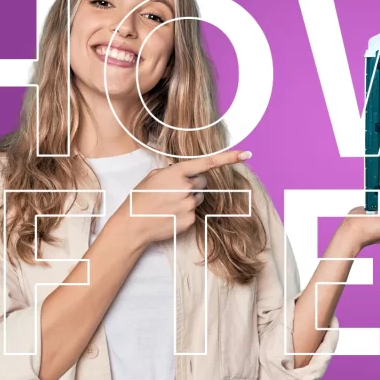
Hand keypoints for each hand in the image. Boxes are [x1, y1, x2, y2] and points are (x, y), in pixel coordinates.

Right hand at [112, 150, 251, 245]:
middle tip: (173, 191)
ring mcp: (190, 205)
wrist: (133, 224)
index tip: (246, 154)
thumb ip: (173, 171)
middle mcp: (187, 188)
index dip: (229, 158)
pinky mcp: (191, 220)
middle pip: (203, 182)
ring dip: (188, 199)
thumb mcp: (154, 177)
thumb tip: (185, 173)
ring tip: (168, 205)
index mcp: (177, 173)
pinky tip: (170, 215)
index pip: (208, 163)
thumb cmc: (140, 198)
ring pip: (198, 198)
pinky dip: (184, 213)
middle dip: (193, 184)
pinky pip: (194, 212)